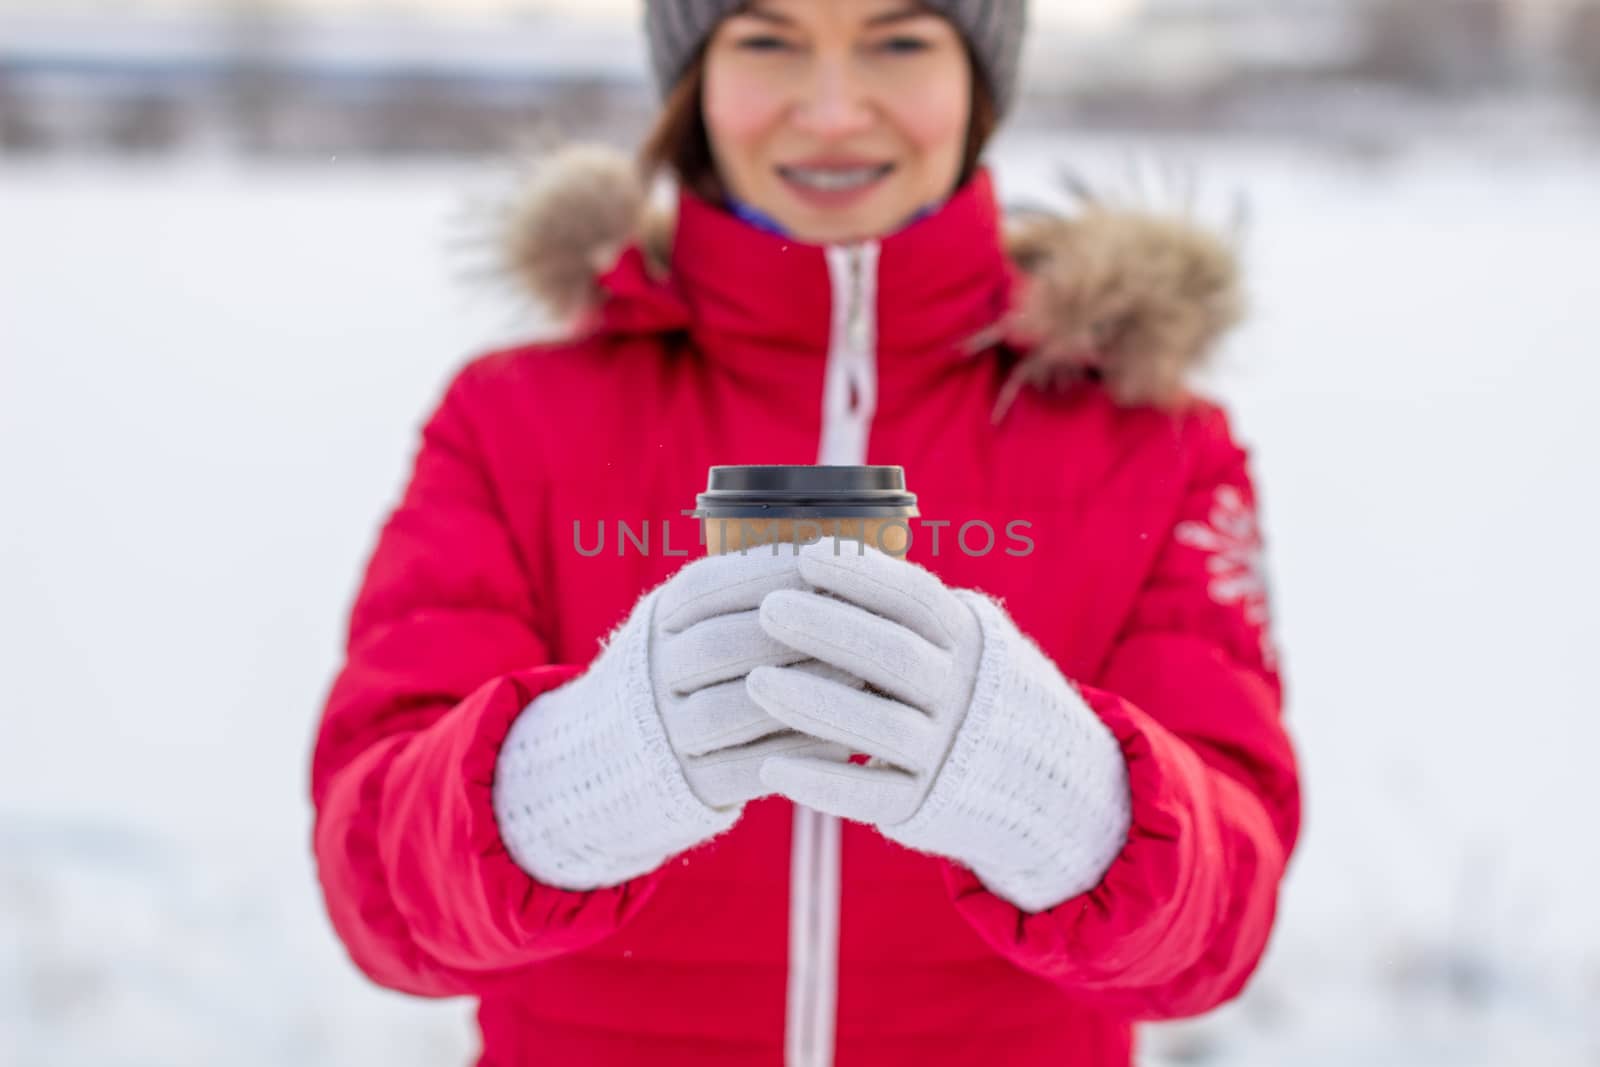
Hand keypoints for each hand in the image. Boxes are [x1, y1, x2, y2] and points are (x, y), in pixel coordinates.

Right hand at [493, 548, 851, 889]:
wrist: (627, 750)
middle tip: (861, 626)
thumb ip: (755, 590)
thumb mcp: (704, 616)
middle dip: (794, 634)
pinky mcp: (690, 784)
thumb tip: (839, 556)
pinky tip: (843, 741)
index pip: (708, 586)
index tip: (831, 568)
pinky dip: (796, 753)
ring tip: (861, 682)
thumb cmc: (699, 664)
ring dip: (802, 693)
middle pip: (720, 646)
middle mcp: (655, 672)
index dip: (771, 575)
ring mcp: (668, 731)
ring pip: (732, 710)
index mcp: (661, 619)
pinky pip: (746, 770)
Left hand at [748, 539, 1132, 911]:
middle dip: (828, 629)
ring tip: (755, 682)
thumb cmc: (954, 689)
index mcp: (966, 640)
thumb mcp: (947, 644)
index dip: (863, 575)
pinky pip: (872, 793)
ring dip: (814, 703)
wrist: (1036, 779)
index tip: (806, 555)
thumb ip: (895, 614)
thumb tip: (807, 557)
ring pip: (880, 726)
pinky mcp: (924, 804)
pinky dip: (822, 782)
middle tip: (769, 610)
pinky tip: (771, 766)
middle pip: (894, 655)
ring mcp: (945, 750)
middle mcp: (961, 692)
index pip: (917, 598)